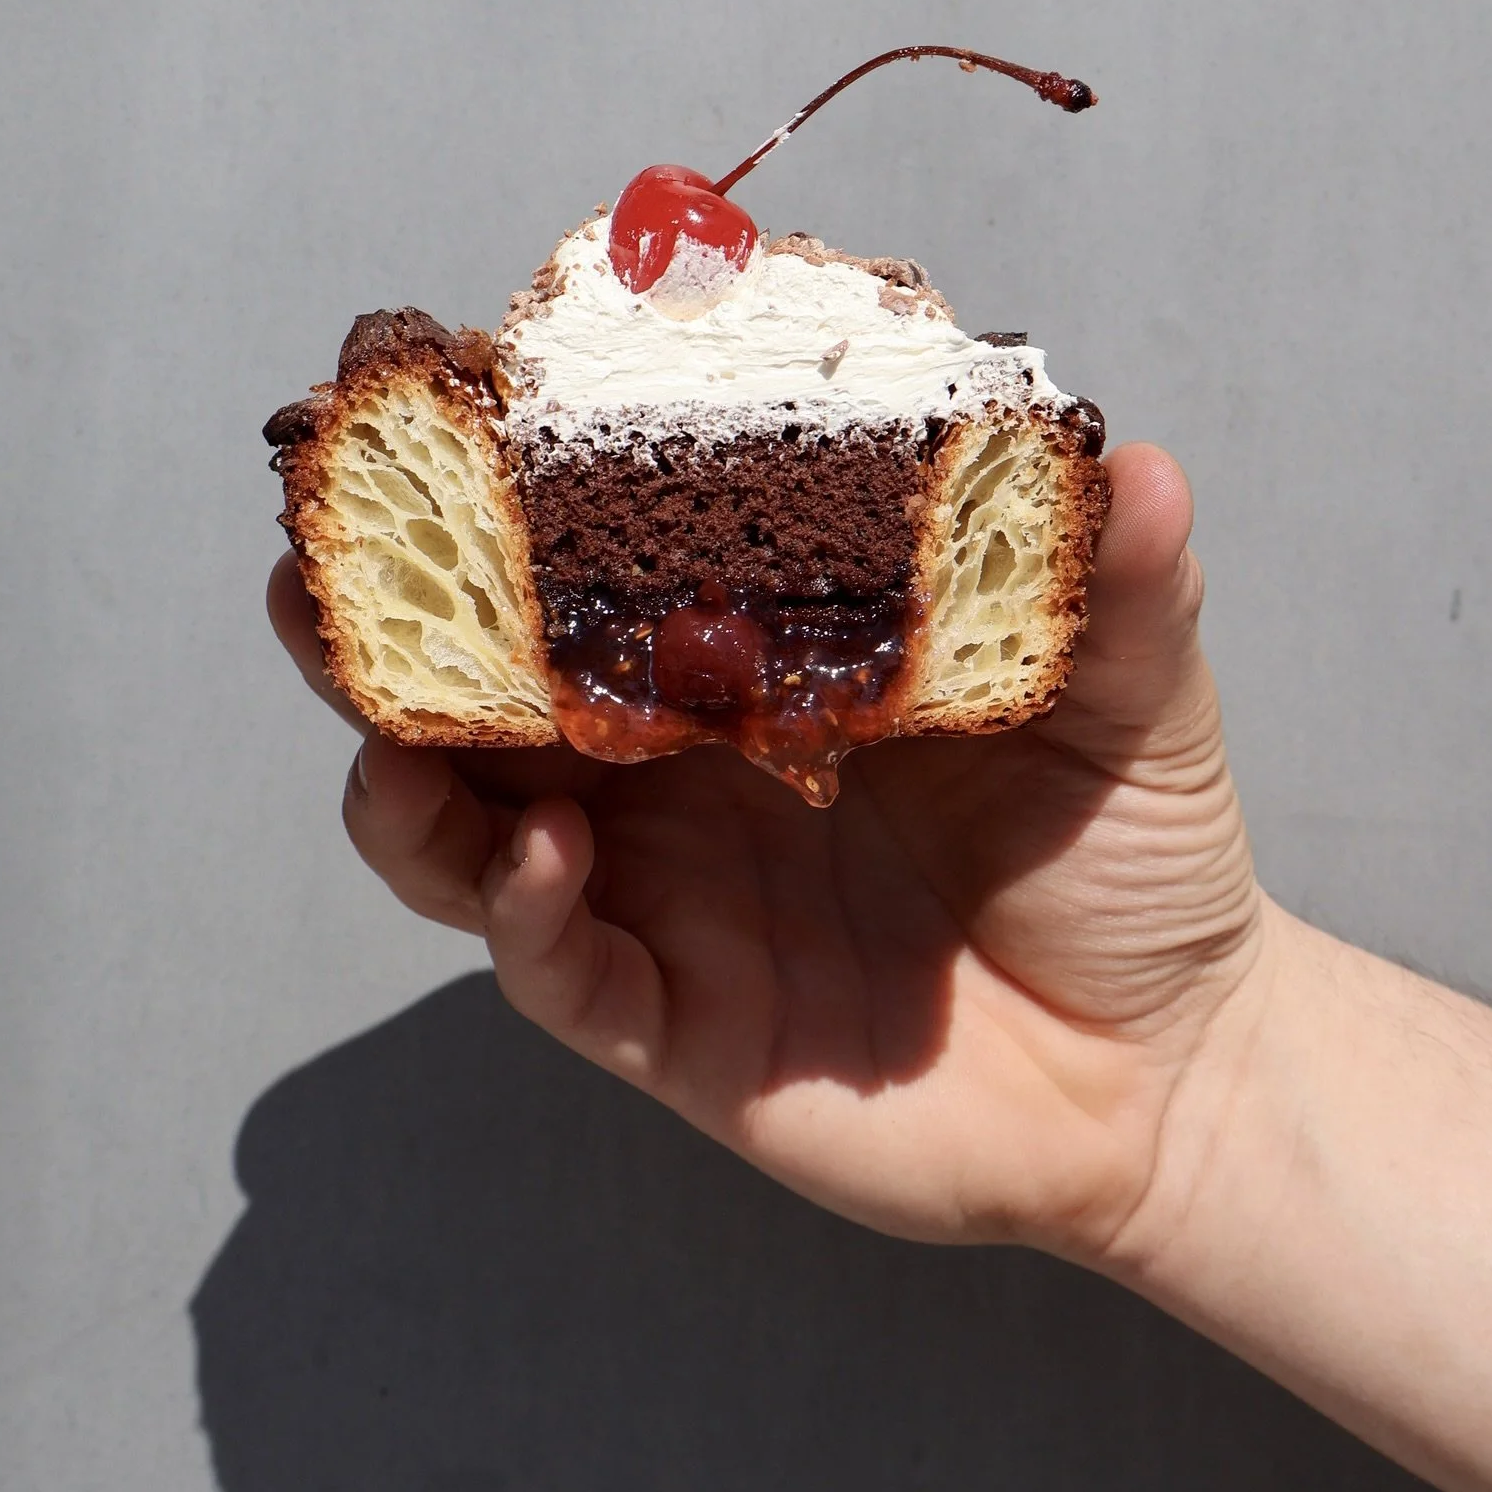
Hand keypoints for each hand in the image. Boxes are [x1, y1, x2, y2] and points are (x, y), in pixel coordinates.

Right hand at [268, 443, 1263, 1259]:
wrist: (1171, 1066)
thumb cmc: (1134, 862)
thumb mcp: (1130, 704)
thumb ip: (1117, 592)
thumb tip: (1131, 457)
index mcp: (756, 676)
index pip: (602, 583)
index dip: (513, 514)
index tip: (444, 424)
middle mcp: (678, 782)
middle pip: (487, 702)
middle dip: (390, 637)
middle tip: (321, 564)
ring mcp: (665, 905)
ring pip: (475, 840)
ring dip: (405, 778)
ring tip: (385, 720)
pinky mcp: (678, 1029)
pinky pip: (561, 973)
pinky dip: (525, 916)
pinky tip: (543, 853)